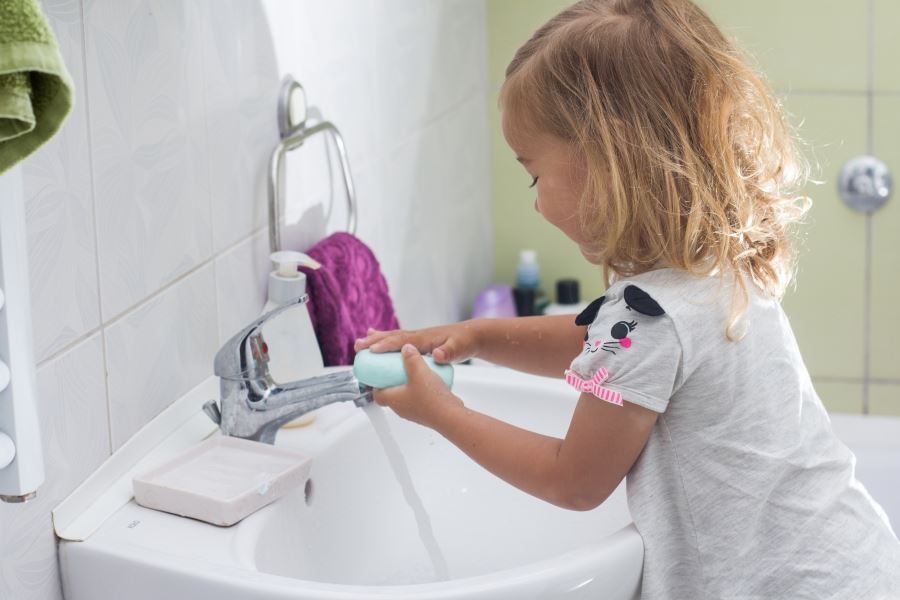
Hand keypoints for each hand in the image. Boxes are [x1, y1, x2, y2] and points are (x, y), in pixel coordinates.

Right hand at [353, 321, 479, 363]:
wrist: (472, 335)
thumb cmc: (465, 343)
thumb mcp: (460, 349)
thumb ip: (449, 352)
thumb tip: (437, 354)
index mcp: (424, 338)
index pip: (402, 341)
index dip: (386, 345)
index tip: (371, 351)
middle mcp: (418, 335)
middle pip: (392, 336)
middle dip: (374, 341)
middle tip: (357, 347)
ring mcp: (417, 337)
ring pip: (393, 336)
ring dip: (376, 339)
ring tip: (360, 343)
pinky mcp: (418, 341)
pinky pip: (398, 340)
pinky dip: (386, 339)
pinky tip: (377, 340)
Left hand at [372, 344, 463, 428]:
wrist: (451, 417)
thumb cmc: (431, 399)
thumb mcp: (419, 371)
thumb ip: (411, 358)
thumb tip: (406, 348)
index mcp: (393, 400)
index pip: (376, 394)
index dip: (376, 383)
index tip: (380, 372)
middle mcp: (401, 408)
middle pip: (390, 394)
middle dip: (393, 381)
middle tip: (398, 369)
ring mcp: (414, 412)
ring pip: (405, 397)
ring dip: (408, 385)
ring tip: (415, 373)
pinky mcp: (426, 413)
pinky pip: (419, 400)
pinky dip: (420, 391)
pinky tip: (430, 382)